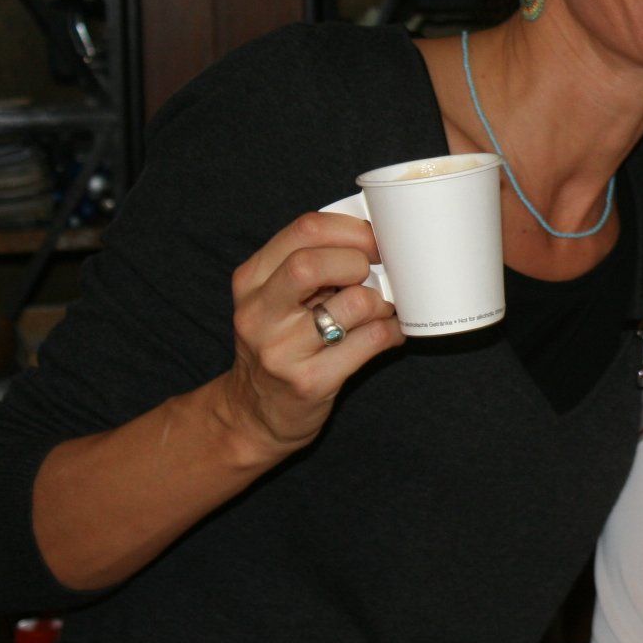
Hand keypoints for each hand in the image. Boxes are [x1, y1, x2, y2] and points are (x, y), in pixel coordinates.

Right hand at [218, 210, 405, 460]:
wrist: (255, 413)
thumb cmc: (280, 343)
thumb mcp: (277, 297)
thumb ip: (311, 263)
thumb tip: (375, 238)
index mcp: (251, 280)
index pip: (304, 230)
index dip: (352, 230)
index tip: (374, 240)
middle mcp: (259, 313)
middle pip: (312, 264)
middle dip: (359, 261)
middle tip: (375, 274)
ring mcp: (281, 351)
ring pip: (352, 304)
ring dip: (381, 301)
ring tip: (382, 308)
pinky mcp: (309, 381)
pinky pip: (370, 341)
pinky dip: (391, 330)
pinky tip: (389, 333)